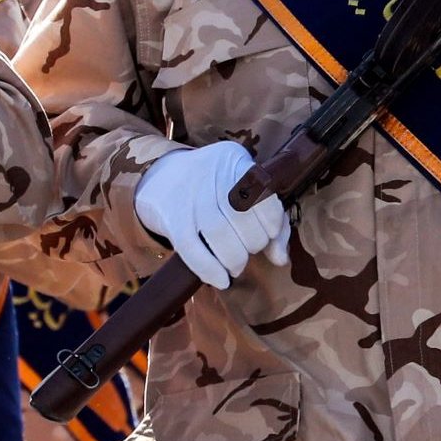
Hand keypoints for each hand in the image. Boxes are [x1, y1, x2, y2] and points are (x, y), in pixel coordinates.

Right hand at [133, 141, 291, 289]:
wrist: (158, 178)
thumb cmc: (211, 189)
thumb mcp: (242, 190)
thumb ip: (270, 221)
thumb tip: (281, 258)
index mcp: (234, 161)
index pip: (265, 195)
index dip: (273, 223)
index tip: (268, 235)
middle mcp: (212, 173)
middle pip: (243, 216)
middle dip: (253, 243)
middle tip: (248, 251)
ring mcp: (189, 195)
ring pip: (219, 233)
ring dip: (235, 259)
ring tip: (235, 266)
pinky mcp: (170, 217)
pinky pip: (192, 249)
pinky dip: (210, 269)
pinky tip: (220, 280)